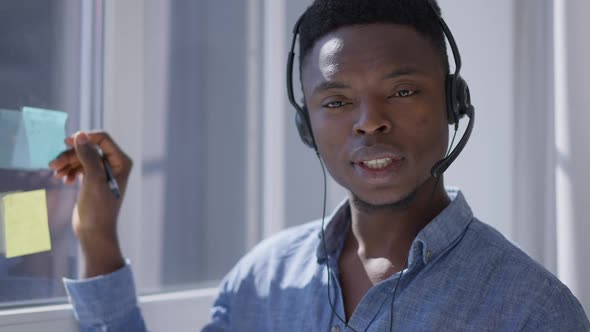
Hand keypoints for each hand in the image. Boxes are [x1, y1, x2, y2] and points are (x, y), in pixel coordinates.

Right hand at [49, 131, 132, 277]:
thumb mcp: (93, 179)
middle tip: (53, 165)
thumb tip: (81, 135)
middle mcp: (115, 164)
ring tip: (56, 173)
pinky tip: (64, 180)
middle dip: (71, 155)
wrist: (94, 231)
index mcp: (122, 162)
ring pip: (82, 157)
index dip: (84, 138)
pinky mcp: (93, 179)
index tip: (65, 142)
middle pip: (89, 148)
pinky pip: (79, 166)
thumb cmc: (98, 208)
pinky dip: (70, 170)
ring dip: (67, 163)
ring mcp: (104, 171)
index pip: (103, 139)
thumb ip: (88, 156)